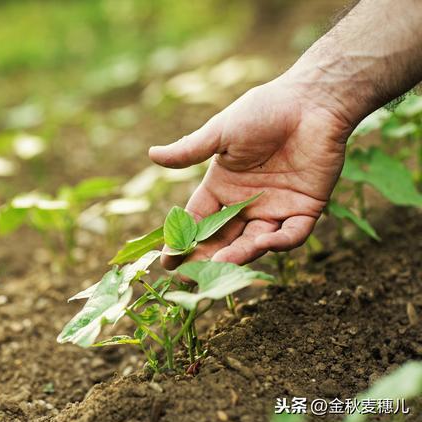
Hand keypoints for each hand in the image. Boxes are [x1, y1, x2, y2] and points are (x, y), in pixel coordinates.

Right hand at [149, 76, 352, 268]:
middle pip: (222, 238)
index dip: (182, 240)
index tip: (167, 260)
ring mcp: (275, 208)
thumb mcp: (221, 132)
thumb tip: (152, 155)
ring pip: (254, 242)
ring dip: (239, 254)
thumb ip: (190, 150)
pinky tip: (265, 243)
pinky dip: (280, 243)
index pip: (198, 220)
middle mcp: (245, 203)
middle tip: (189, 276)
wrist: (312, 101)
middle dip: (206, 258)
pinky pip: (292, 235)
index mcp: (222, 186)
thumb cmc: (264, 110)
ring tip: (222, 263)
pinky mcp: (305, 210)